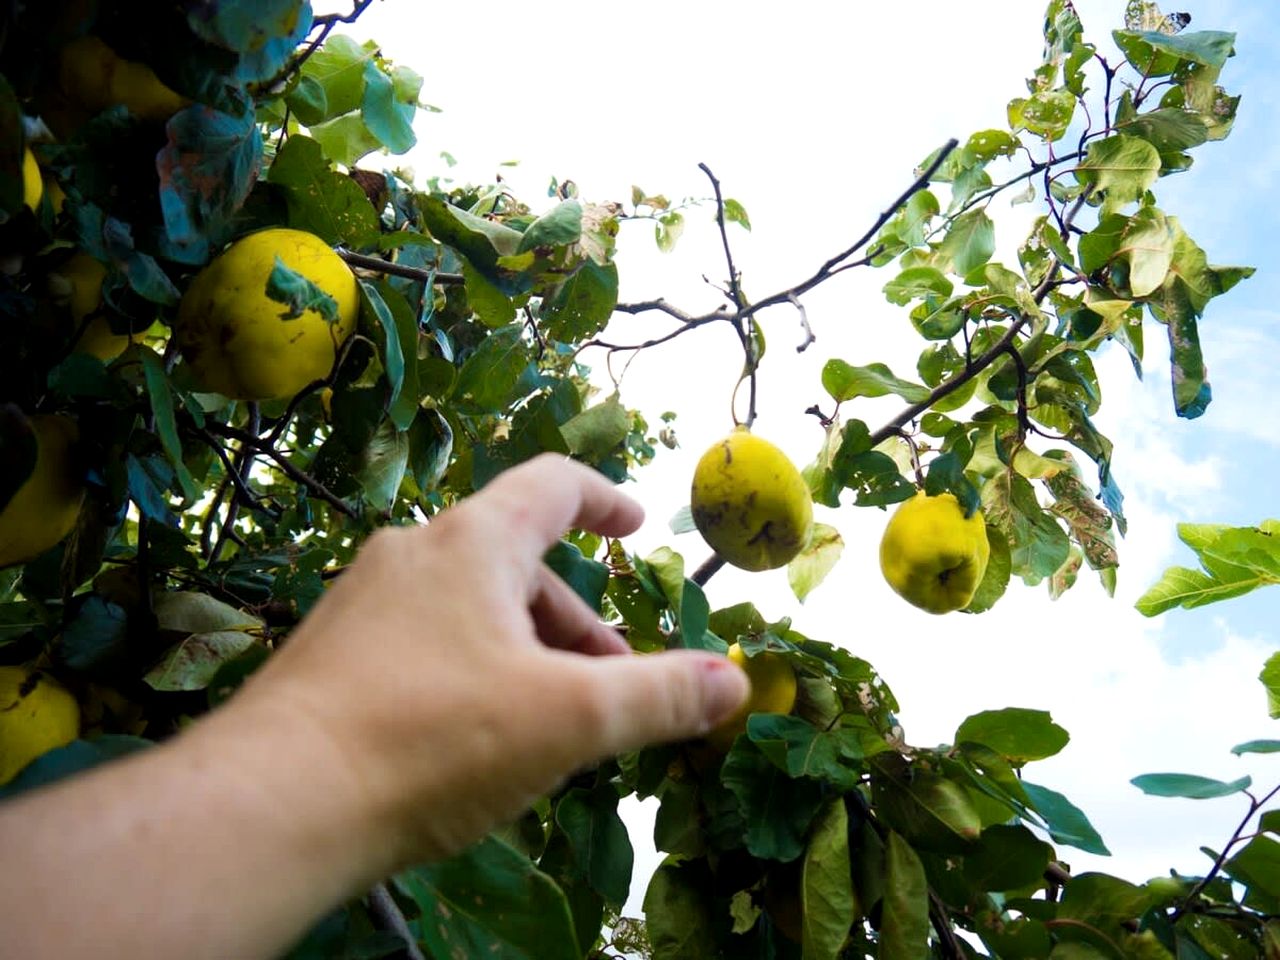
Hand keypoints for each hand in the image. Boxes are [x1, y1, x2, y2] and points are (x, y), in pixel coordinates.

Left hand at [235, 453, 749, 875]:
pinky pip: (424, 644)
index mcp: (473, 541)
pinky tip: (475, 742)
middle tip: (611, 691)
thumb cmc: (434, 738)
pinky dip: (472, 673)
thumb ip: (659, 696)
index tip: (636, 528)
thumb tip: (735, 684)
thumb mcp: (569, 719)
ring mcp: (362, 603)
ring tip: (548, 729)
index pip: (552, 484)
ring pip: (470, 610)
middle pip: (518, 564)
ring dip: (526, 654)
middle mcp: (413, 553)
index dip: (605, 499)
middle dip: (577, 623)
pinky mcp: (330, 655)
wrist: (273, 804)